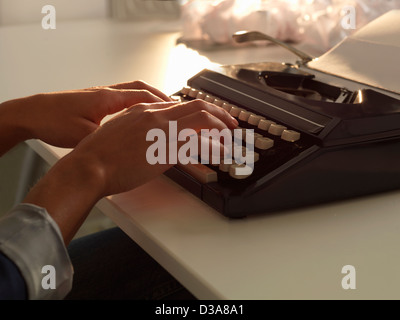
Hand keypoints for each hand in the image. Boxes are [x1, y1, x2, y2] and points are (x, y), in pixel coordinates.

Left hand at [0, 81, 170, 154]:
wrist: (33, 113)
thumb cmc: (55, 122)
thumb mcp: (86, 136)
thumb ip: (112, 139)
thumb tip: (133, 146)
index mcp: (107, 98)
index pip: (143, 96)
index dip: (162, 104)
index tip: (177, 111)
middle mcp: (106, 92)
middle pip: (141, 88)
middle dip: (160, 97)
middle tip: (176, 108)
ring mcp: (100, 95)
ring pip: (132, 91)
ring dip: (149, 99)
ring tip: (161, 110)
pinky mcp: (94, 101)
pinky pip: (122, 98)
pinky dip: (136, 103)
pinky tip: (137, 115)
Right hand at [24, 99, 237, 242]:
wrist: (89, 166)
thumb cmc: (98, 154)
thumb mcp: (119, 131)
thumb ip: (138, 128)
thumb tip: (151, 136)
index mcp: (144, 110)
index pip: (180, 105)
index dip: (198, 112)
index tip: (207, 119)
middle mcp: (156, 114)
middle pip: (197, 105)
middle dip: (219, 113)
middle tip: (230, 123)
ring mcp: (162, 130)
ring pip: (202, 119)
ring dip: (221, 127)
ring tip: (230, 138)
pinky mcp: (166, 149)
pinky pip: (199, 144)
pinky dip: (214, 148)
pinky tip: (221, 154)